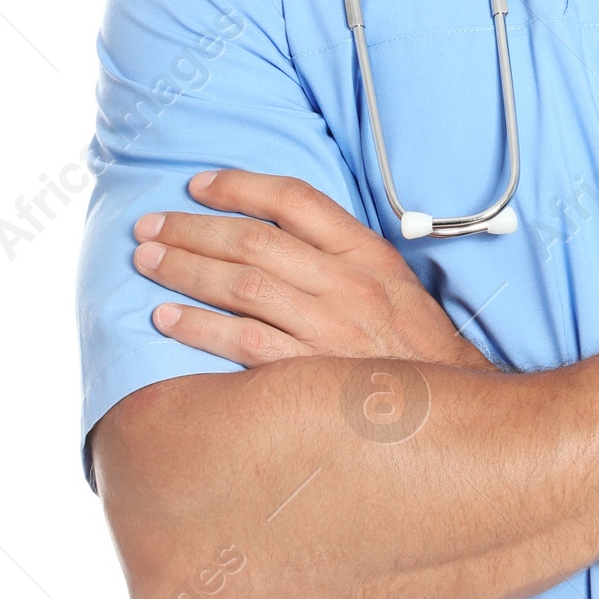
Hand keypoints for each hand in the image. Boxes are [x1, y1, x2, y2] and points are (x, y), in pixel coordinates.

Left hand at [131, 171, 484, 368]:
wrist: (451, 414)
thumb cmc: (414, 347)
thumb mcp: (392, 283)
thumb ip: (340, 252)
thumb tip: (273, 228)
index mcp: (367, 254)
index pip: (295, 200)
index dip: (239, 186)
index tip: (196, 185)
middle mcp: (348, 285)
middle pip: (255, 242)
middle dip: (193, 229)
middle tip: (149, 225)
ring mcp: (330, 330)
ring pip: (243, 286)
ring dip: (186, 270)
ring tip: (147, 261)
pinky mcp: (311, 375)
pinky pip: (244, 344)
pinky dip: (199, 328)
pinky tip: (165, 319)